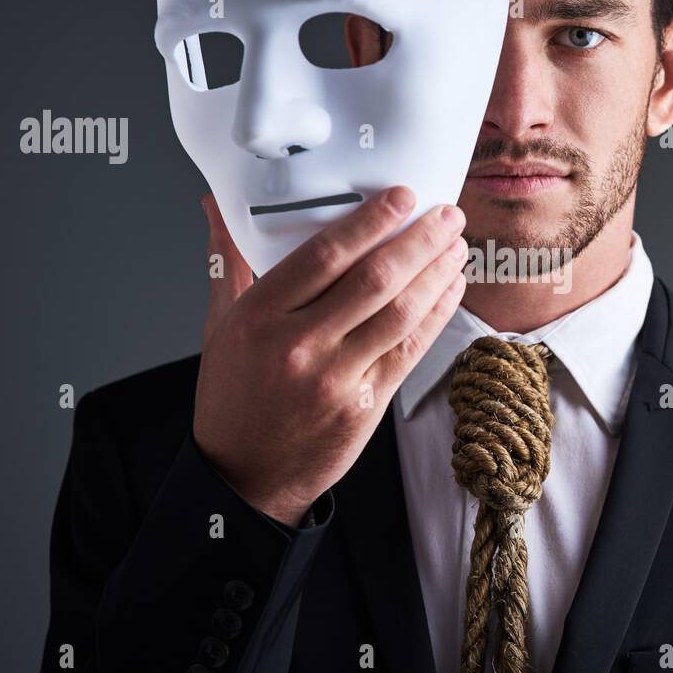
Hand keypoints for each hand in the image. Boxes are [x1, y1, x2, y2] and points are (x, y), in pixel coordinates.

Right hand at [193, 186, 467, 525]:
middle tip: (446, 214)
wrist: (245, 476)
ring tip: (455, 246)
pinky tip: (449, 290)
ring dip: (436, 274)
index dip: (370, 221)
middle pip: (373, 279)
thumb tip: (218, 204)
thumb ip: (230, 260)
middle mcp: (298, 346)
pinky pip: (410, 350)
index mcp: (259, 317)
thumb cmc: (234, 397)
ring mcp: (335, 378)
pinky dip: (436, 315)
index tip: (401, 197)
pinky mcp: (365, 405)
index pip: (323, 255)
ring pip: (400, 313)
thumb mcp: (221, 325)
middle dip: (419, 240)